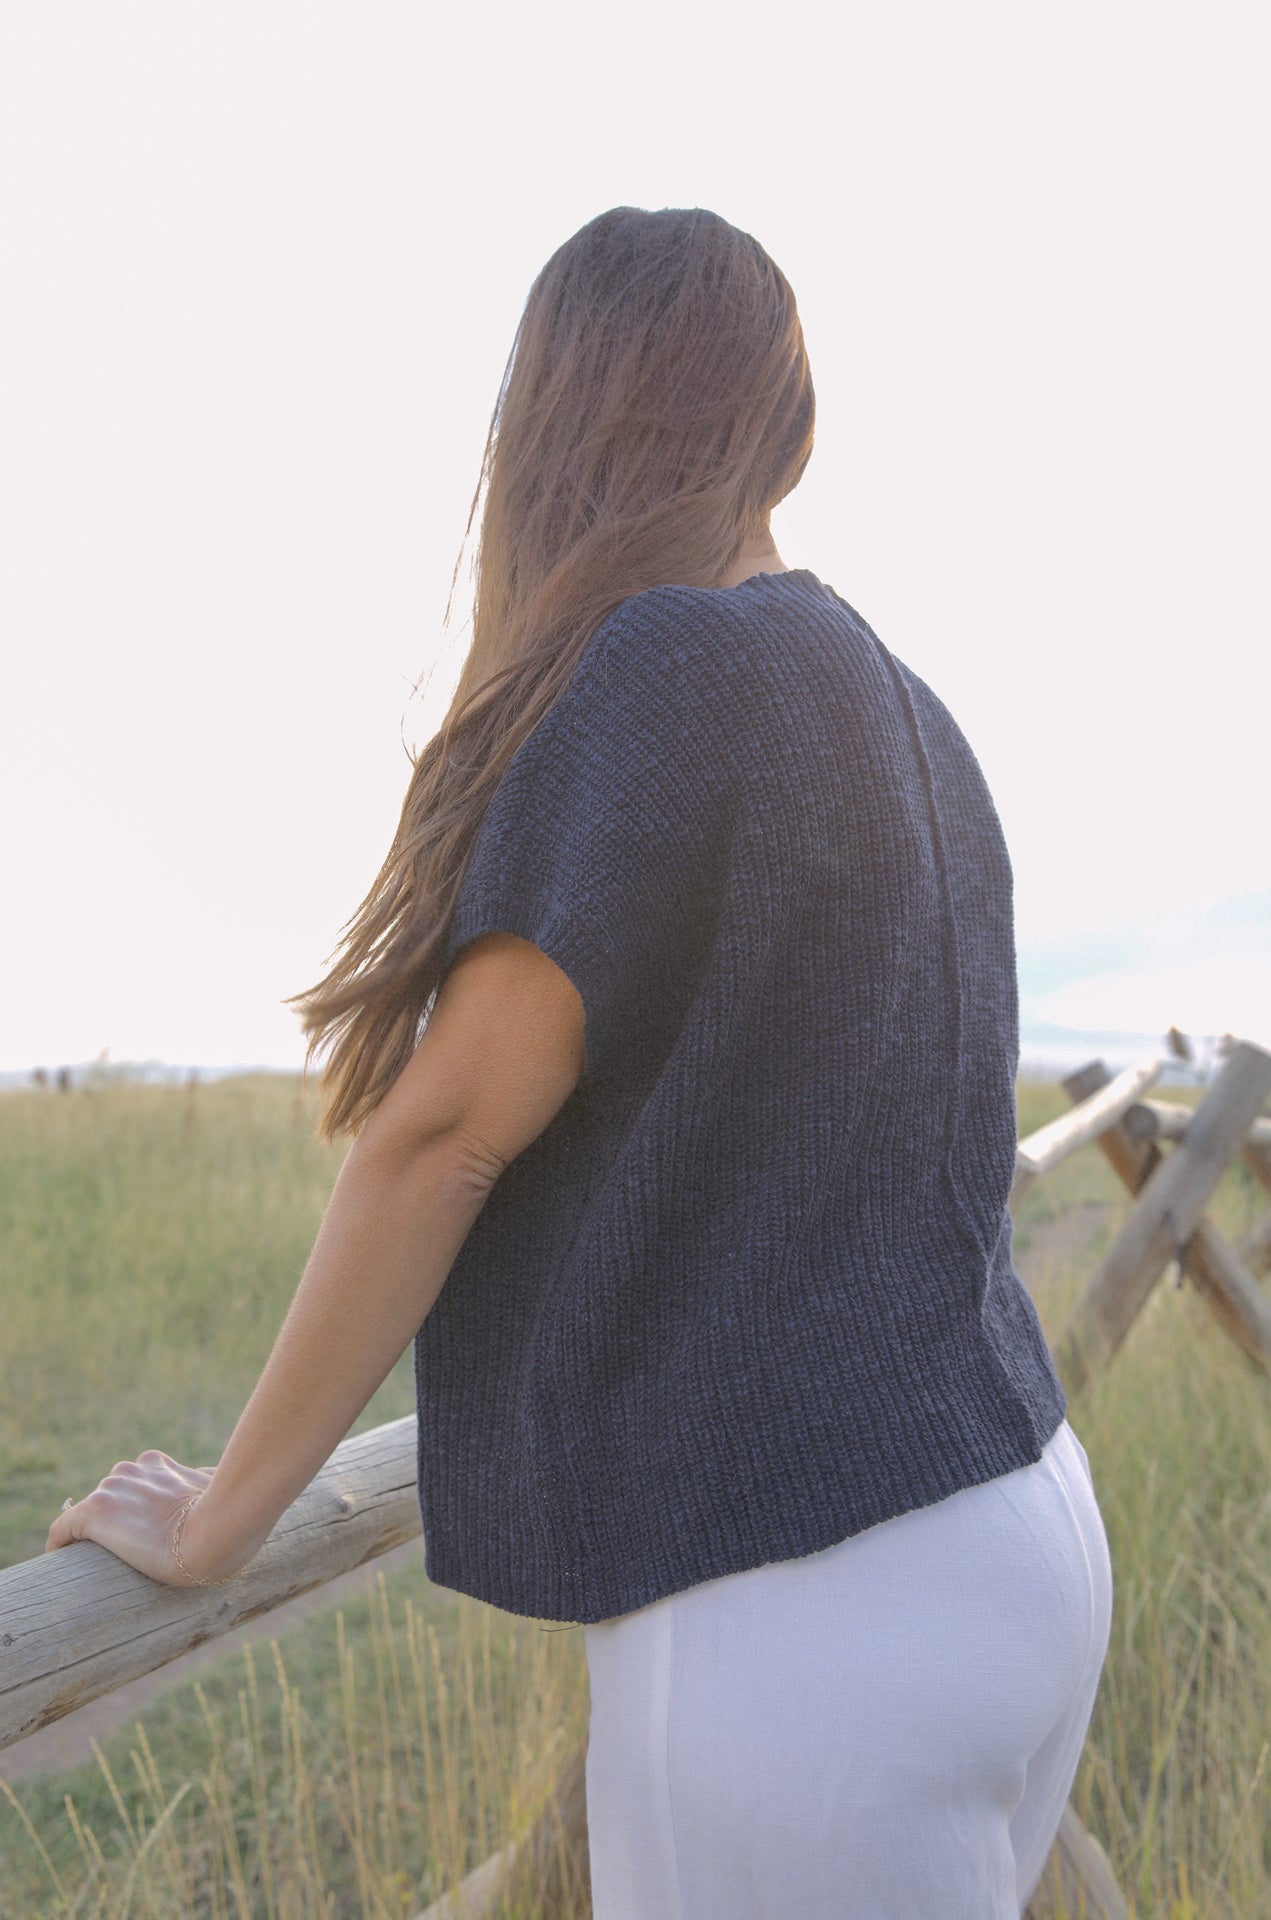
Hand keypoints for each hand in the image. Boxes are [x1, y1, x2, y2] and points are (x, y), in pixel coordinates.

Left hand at [44, 1451, 240, 1586]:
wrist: (214, 1532)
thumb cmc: (223, 1516)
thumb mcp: (213, 1489)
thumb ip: (204, 1479)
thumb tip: (206, 1475)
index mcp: (157, 1465)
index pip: (133, 1483)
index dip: (132, 1507)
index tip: (136, 1528)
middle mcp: (131, 1470)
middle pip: (109, 1497)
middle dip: (116, 1520)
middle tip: (124, 1551)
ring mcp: (112, 1489)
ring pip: (90, 1514)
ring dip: (94, 1534)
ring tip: (99, 1563)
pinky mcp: (95, 1512)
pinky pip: (64, 1528)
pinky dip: (59, 1543)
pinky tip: (58, 1558)